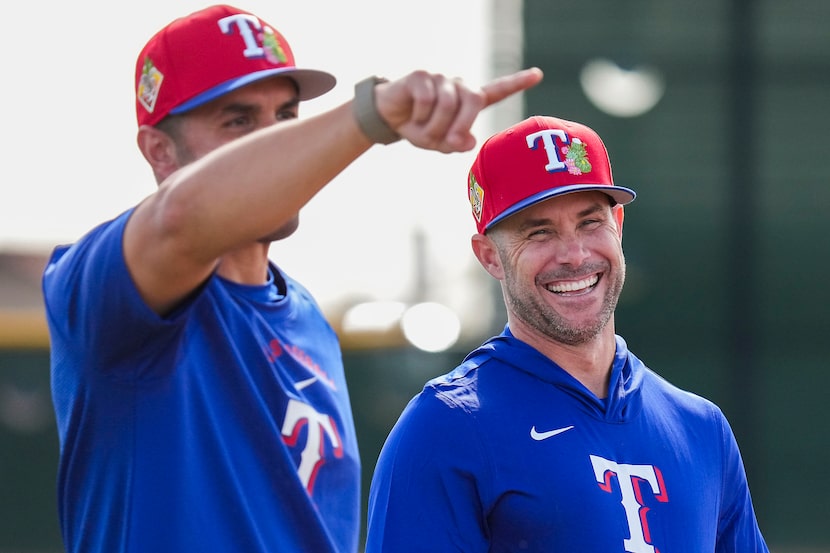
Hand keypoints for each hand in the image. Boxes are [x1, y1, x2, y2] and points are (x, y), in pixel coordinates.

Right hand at [375, 67, 543, 152]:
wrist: (389, 118)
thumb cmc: (419, 128)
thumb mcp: (438, 143)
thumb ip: (455, 144)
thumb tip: (467, 142)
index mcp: (468, 102)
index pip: (496, 91)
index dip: (516, 83)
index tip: (538, 75)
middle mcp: (458, 86)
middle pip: (473, 100)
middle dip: (461, 125)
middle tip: (450, 142)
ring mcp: (441, 79)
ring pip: (447, 104)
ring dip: (433, 126)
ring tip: (423, 131)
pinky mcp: (422, 75)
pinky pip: (426, 99)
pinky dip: (419, 115)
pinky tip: (412, 116)